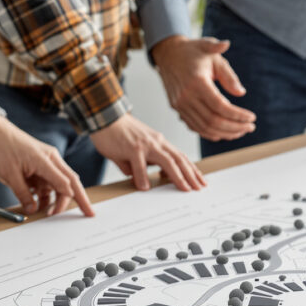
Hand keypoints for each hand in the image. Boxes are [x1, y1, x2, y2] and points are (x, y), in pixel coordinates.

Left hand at [0, 116, 94, 217]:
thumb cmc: (0, 146)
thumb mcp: (10, 174)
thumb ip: (23, 194)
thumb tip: (32, 209)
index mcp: (46, 159)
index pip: (66, 182)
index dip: (75, 198)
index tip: (82, 211)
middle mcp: (49, 161)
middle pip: (69, 183)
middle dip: (79, 199)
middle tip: (87, 213)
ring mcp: (43, 164)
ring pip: (57, 186)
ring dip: (55, 200)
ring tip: (49, 214)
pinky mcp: (35, 168)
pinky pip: (44, 185)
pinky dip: (44, 197)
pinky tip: (39, 205)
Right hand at [90, 113, 206, 191]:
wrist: (106, 116)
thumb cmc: (120, 133)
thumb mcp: (136, 150)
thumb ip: (140, 165)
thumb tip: (142, 180)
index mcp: (159, 143)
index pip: (180, 157)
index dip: (191, 169)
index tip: (200, 180)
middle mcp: (156, 142)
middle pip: (179, 159)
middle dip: (191, 175)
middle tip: (199, 188)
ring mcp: (145, 145)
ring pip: (167, 161)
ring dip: (177, 176)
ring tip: (184, 189)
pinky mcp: (132, 148)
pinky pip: (139, 164)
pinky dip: (142, 176)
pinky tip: (144, 187)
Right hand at [150, 36, 255, 141]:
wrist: (168, 53)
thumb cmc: (193, 52)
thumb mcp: (213, 53)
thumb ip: (228, 73)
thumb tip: (241, 92)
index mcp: (197, 82)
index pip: (220, 106)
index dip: (237, 115)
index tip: (252, 117)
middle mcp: (186, 96)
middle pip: (213, 121)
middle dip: (235, 127)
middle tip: (250, 127)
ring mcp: (180, 105)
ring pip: (205, 128)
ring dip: (225, 133)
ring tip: (241, 131)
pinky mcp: (177, 109)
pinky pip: (195, 127)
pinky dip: (211, 133)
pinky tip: (225, 132)